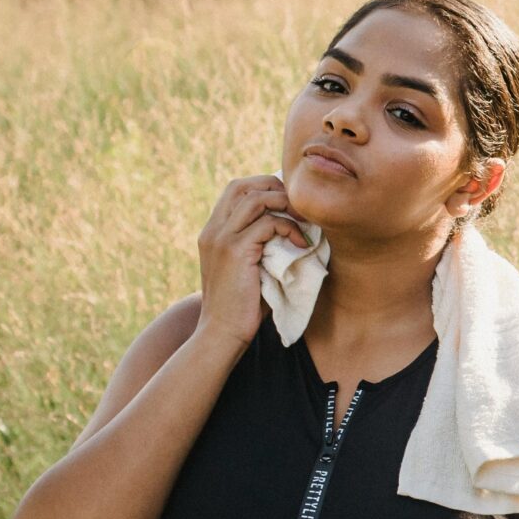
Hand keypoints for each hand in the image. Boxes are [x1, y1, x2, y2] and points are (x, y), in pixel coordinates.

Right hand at [194, 174, 309, 350]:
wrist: (222, 333)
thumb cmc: (242, 305)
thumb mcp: (250, 267)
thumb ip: (262, 244)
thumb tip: (295, 228)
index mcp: (213, 231)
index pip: (236, 189)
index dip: (265, 187)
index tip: (291, 205)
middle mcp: (213, 230)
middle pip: (243, 185)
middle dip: (276, 188)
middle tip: (300, 209)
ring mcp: (221, 239)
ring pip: (256, 199)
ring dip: (286, 206)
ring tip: (305, 223)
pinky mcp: (235, 251)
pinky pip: (268, 224)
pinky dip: (290, 229)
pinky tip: (302, 245)